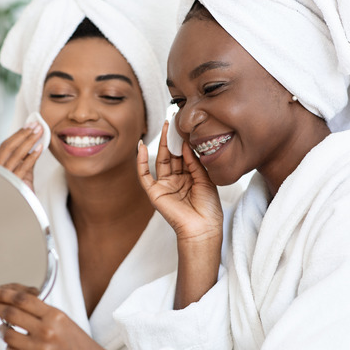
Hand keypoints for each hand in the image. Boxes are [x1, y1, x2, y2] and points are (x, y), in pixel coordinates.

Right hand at [0, 122, 44, 190]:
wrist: (17, 213)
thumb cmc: (19, 193)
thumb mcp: (22, 174)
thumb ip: (26, 160)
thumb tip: (35, 143)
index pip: (5, 146)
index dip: (18, 134)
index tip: (29, 124)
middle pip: (8, 147)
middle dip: (23, 134)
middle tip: (37, 124)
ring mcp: (4, 177)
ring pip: (16, 155)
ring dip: (29, 141)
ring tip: (40, 132)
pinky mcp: (13, 184)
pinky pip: (23, 168)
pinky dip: (31, 157)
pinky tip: (39, 149)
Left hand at [0, 285, 125, 349]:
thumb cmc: (80, 347)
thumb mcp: (65, 322)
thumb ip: (43, 314)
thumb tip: (16, 306)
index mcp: (55, 316)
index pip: (22, 298)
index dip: (3, 294)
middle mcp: (47, 331)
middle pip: (10, 314)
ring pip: (7, 335)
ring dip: (0, 331)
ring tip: (1, 329)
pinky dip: (9, 349)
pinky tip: (13, 346)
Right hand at [137, 122, 224, 307]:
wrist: (203, 228)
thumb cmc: (209, 208)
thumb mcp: (206, 179)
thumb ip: (194, 162)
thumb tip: (185, 144)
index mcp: (189, 177)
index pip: (183, 155)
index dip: (183, 142)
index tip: (185, 126)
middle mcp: (176, 180)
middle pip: (171, 155)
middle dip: (171, 139)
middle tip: (172, 121)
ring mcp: (164, 186)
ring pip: (160, 161)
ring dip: (160, 145)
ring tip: (164, 128)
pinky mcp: (155, 193)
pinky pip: (145, 175)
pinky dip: (141, 162)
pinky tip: (142, 147)